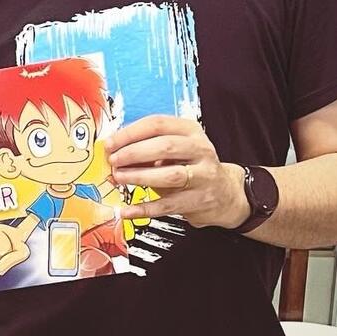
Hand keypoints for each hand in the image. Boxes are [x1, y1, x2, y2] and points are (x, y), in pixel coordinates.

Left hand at [105, 115, 248, 229]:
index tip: (110, 143)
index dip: (130, 133)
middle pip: (165, 147)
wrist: (226, 193)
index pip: (158, 124)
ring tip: (118, 178)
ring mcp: (203, 176)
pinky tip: (127, 210)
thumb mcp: (174, 151)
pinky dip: (145, 208)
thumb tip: (113, 153)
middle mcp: (200, 150)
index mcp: (190, 131)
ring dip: (139, 177)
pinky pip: (169, 205)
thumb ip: (146, 150)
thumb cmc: (191, 167)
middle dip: (134, 153)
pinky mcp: (200, 200)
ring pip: (170, 175)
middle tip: (113, 161)